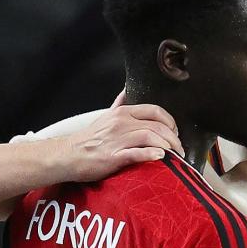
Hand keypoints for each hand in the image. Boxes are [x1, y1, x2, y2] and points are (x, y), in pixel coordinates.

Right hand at [60, 90, 183, 181]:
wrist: (68, 155)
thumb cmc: (89, 139)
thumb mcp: (105, 116)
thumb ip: (119, 104)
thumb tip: (126, 90)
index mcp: (122, 113)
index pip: (154, 110)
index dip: (170, 121)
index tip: (175, 132)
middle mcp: (121, 123)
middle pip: (157, 126)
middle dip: (173, 138)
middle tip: (179, 149)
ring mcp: (117, 139)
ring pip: (150, 137)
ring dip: (167, 146)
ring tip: (174, 156)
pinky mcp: (113, 156)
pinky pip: (136, 153)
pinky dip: (151, 154)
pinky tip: (160, 157)